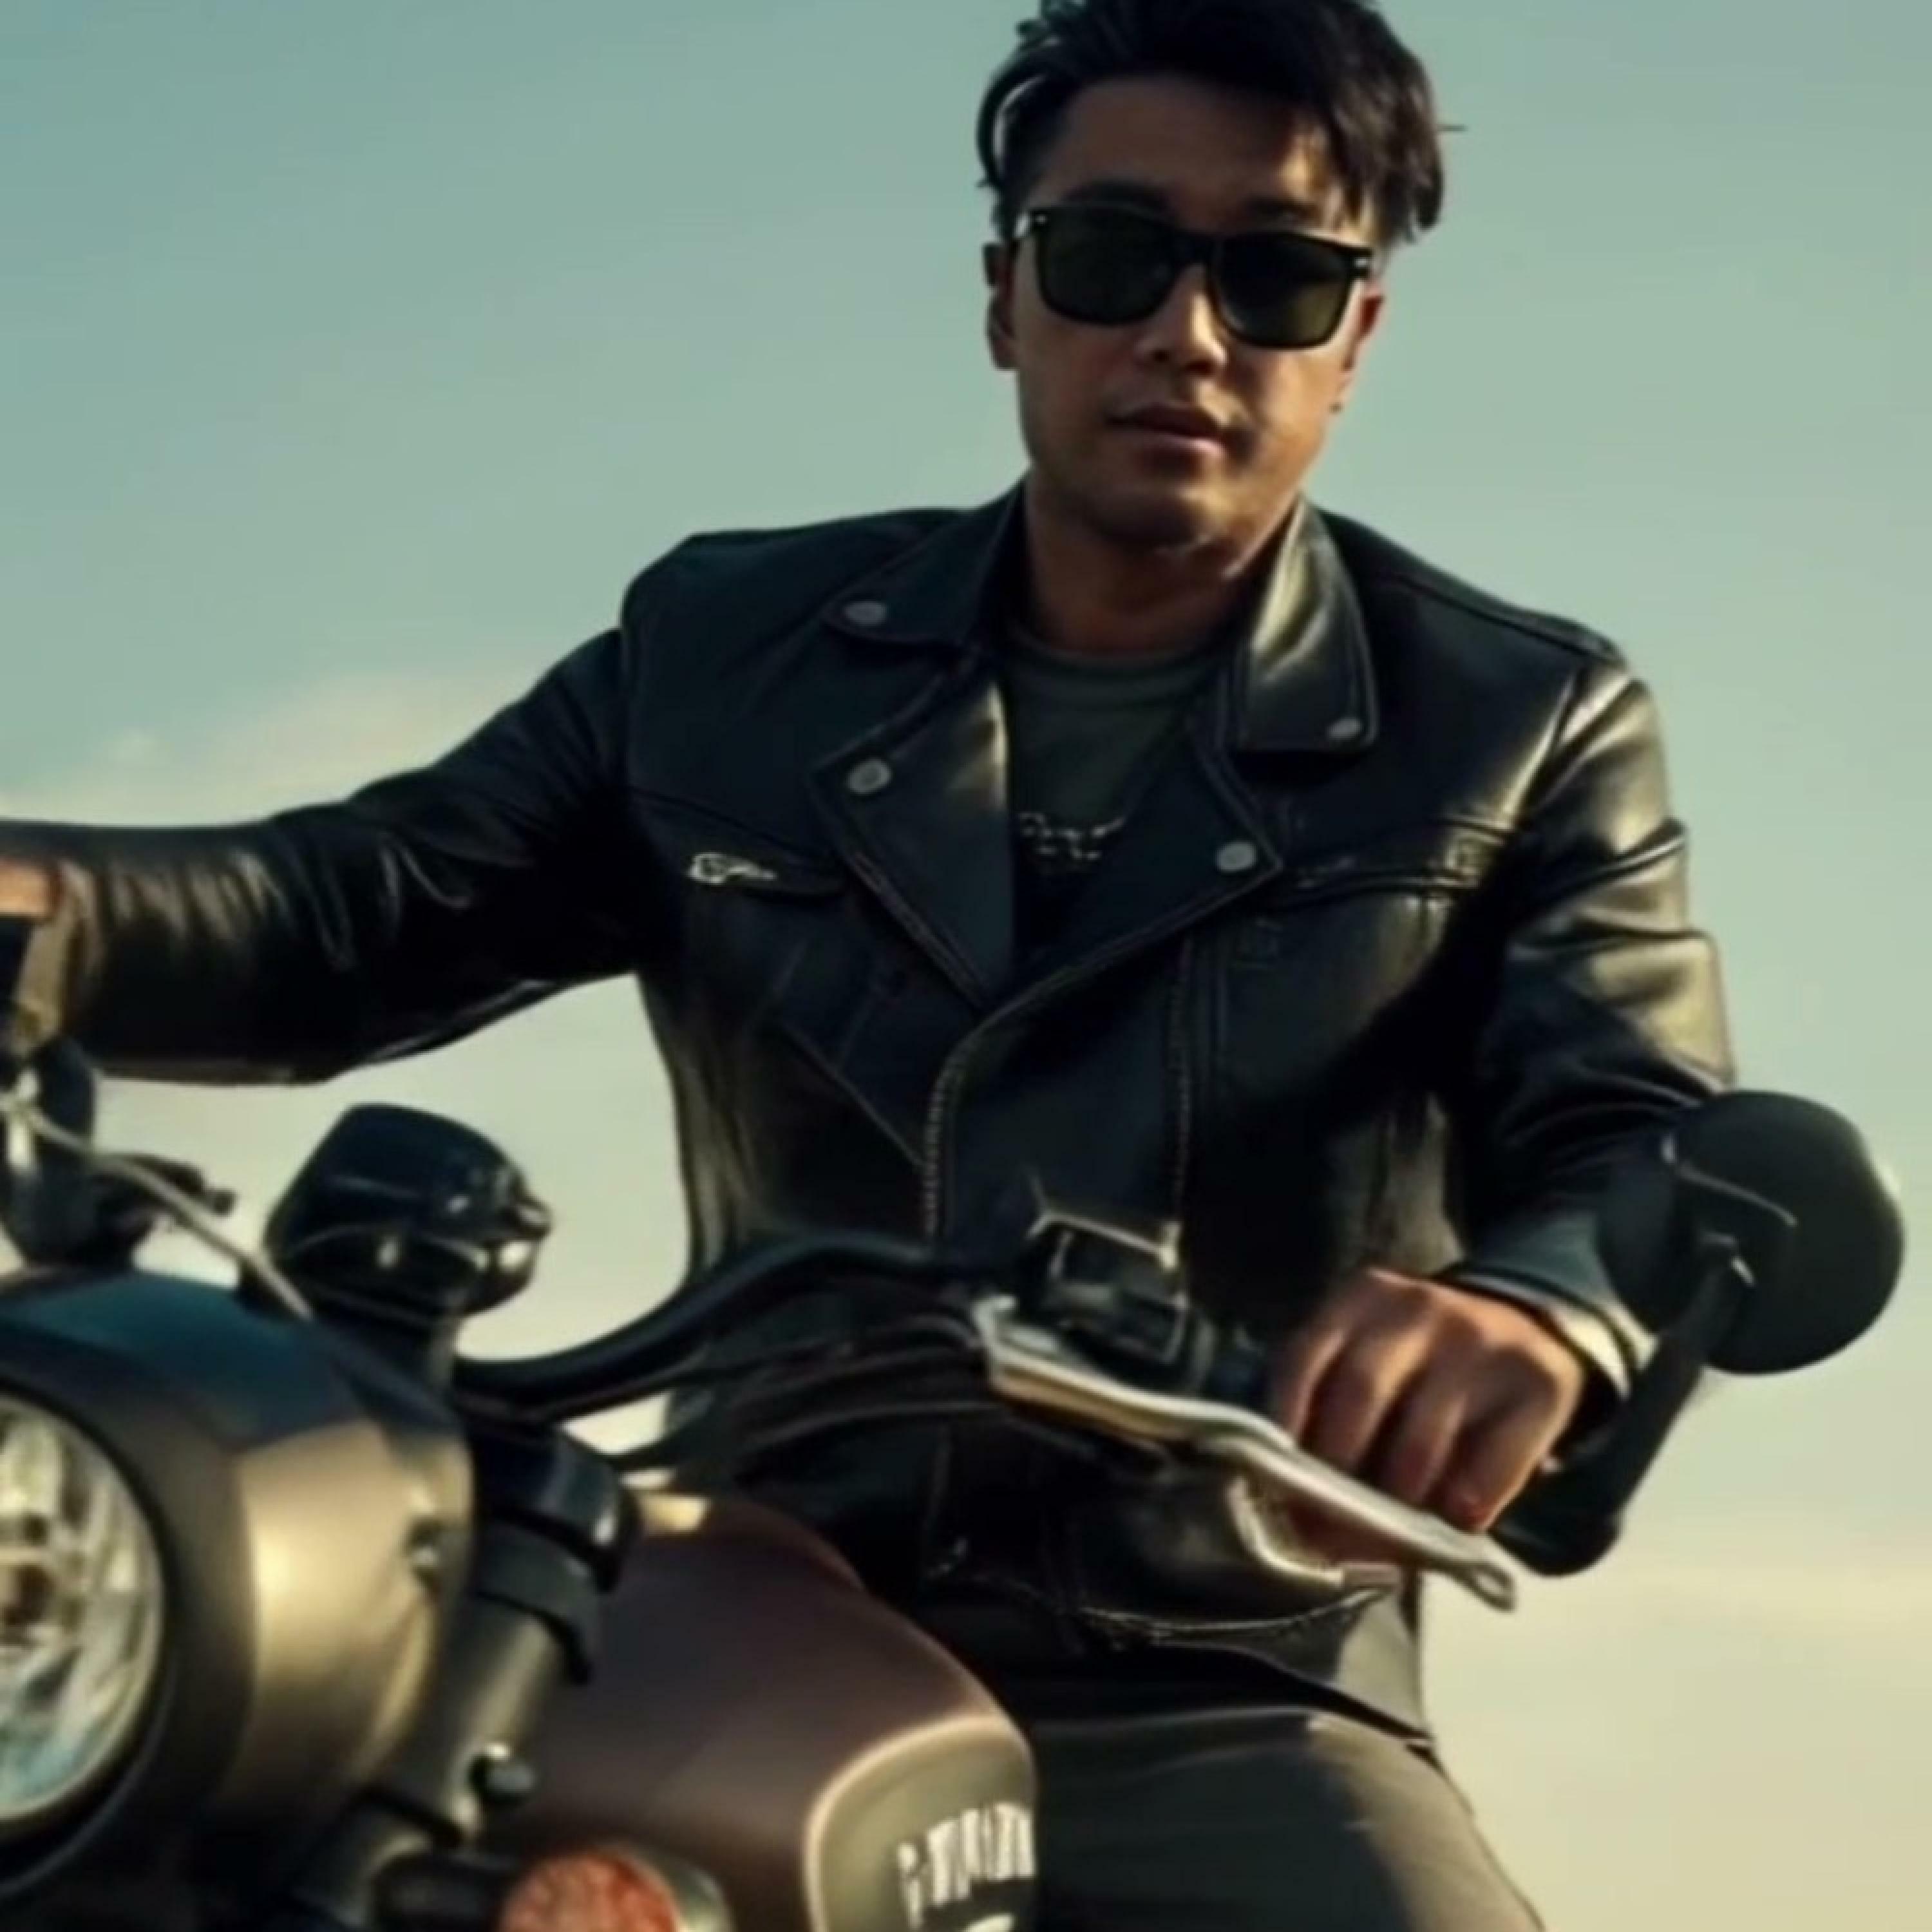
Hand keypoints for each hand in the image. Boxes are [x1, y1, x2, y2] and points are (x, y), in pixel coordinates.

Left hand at [1270, 1266, 1587, 1562]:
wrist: (1530, 1331)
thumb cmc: (1423, 1363)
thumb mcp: (1371, 1353)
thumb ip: (1330, 1400)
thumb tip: (1294, 1498)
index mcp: (1363, 1296)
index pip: (1305, 1356)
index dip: (1284, 1424)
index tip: (1275, 1481)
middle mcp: (1421, 1307)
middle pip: (1360, 1394)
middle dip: (1334, 1475)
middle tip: (1323, 1529)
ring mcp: (1483, 1342)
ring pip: (1421, 1444)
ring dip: (1394, 1504)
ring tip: (1380, 1539)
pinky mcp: (1541, 1384)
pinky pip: (1491, 1468)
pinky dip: (1463, 1509)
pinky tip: (1451, 1523)